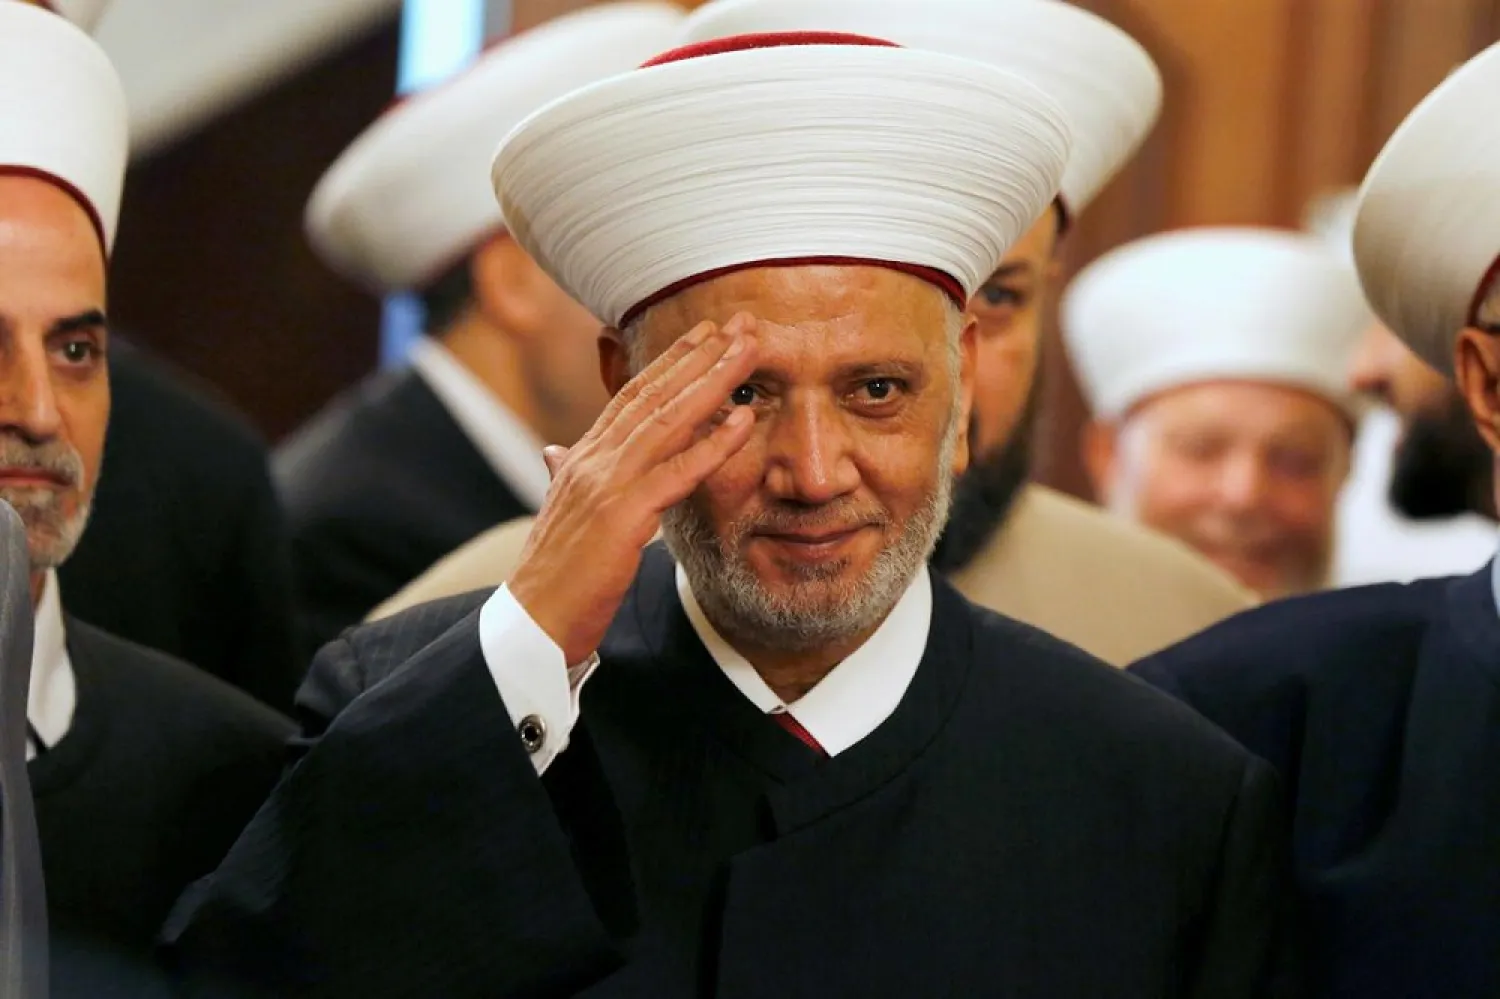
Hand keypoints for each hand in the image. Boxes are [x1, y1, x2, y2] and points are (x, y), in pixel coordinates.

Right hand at [509, 314, 759, 663]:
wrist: (530, 624)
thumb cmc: (554, 577)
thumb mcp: (562, 517)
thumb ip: (564, 477)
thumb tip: (553, 452)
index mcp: (581, 459)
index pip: (630, 397)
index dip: (669, 362)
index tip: (705, 334)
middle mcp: (591, 460)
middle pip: (653, 394)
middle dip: (699, 354)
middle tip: (741, 322)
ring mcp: (606, 485)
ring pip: (668, 419)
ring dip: (713, 381)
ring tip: (748, 350)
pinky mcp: (622, 516)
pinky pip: (676, 472)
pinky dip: (713, 445)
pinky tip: (743, 422)